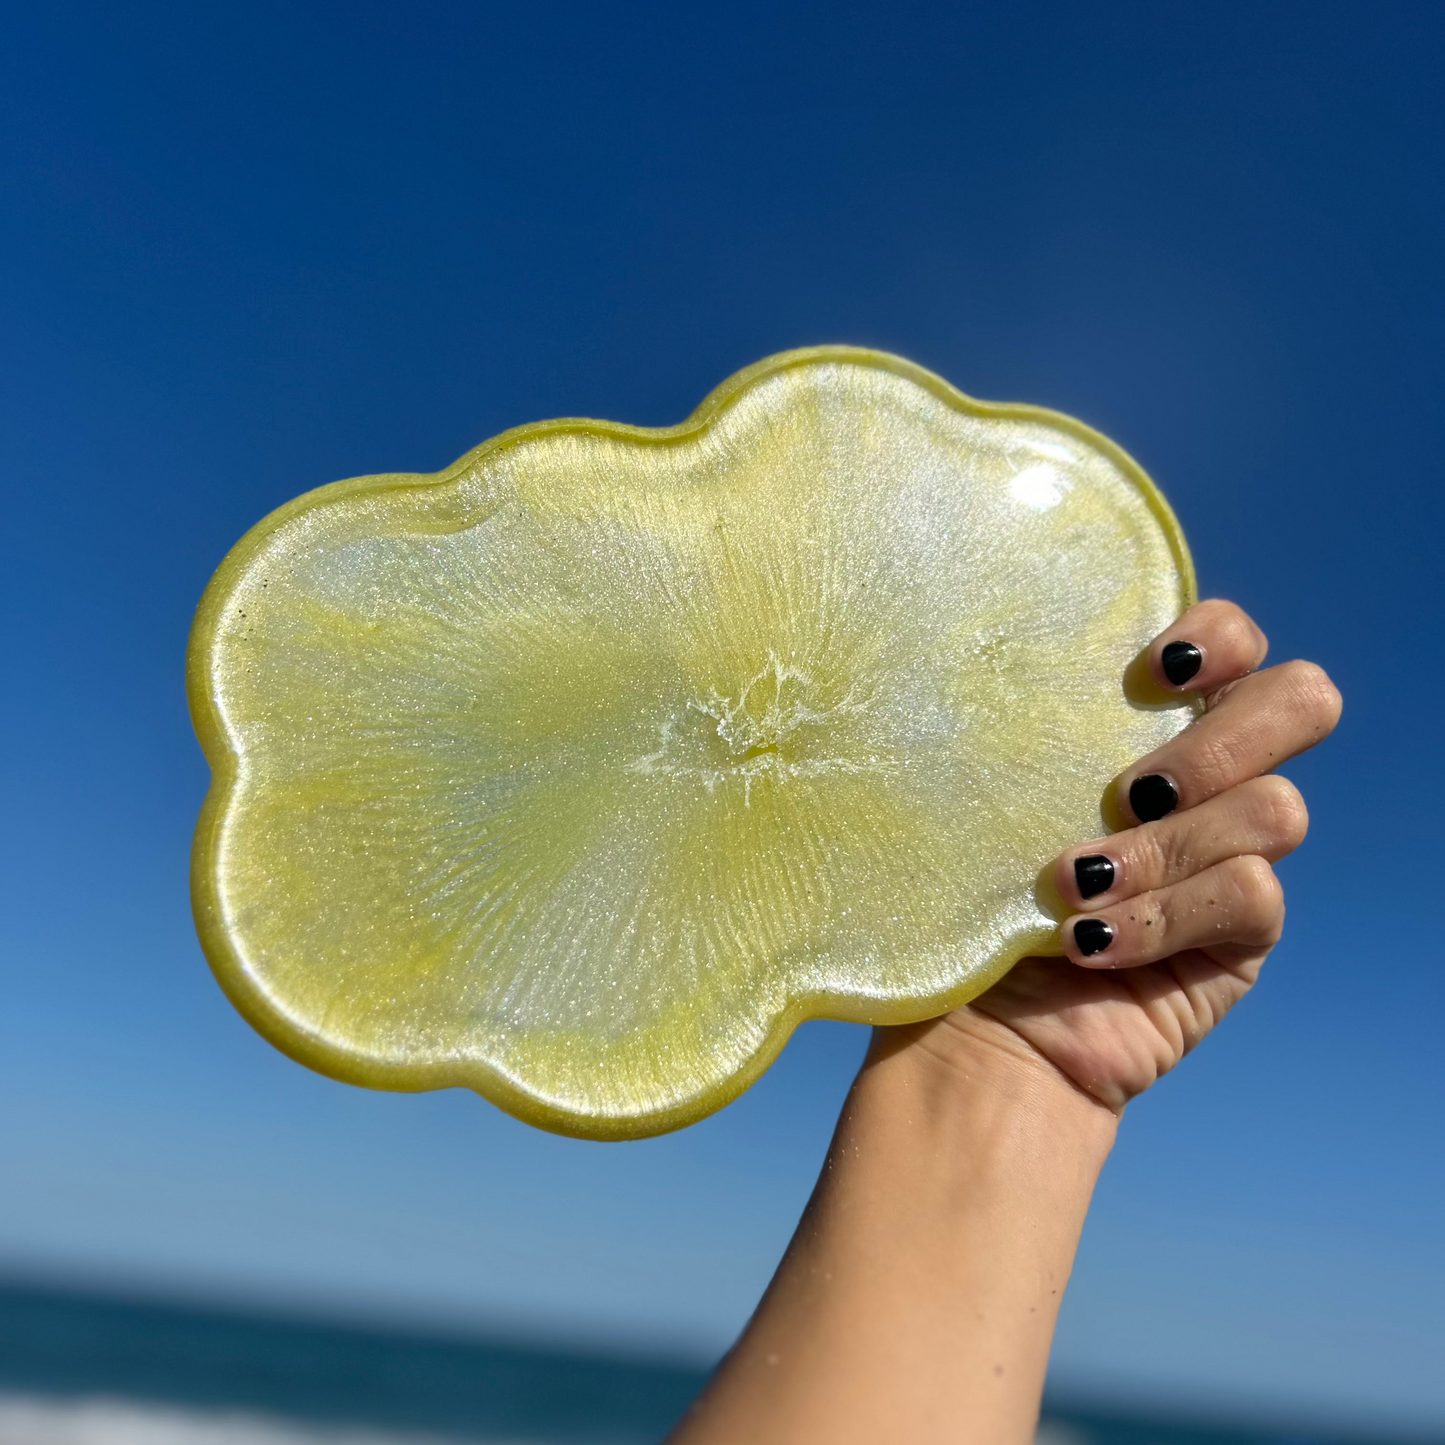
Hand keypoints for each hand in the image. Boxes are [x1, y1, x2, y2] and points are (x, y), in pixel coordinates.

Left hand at [888, 600, 1341, 1112]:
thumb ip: (1014, 726)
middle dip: (1222, 739)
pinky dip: (1165, 916)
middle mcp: (1205, 778)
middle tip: (1131, 790)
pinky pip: (1252, 895)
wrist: (968, 1031)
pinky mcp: (1243, 936)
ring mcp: (1232, 854)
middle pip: (1301, 701)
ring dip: (1167, 845)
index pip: (1235, 643)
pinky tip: (1089, 942)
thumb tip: (983, 654)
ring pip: (1277, 807)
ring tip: (1076, 881)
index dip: (1220, 635)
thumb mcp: (974, 798)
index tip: (1150, 669)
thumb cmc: (958, 902)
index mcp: (1145, 722)